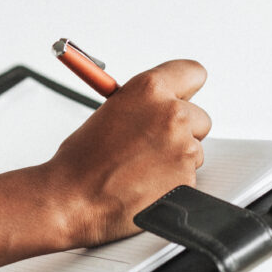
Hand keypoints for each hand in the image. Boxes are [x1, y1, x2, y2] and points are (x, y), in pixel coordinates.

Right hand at [0, 59, 210, 271]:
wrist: (71, 199)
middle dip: (182, 130)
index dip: (187, 90)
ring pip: (195, 150)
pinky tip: (146, 186)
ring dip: (176, 159)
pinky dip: (173, 184)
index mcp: (149, 89)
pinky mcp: (187, 179)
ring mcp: (182, 147)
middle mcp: (171, 113)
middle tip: (153, 145)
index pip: (192, 73)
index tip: (181, 98)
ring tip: (141, 170)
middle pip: (199, 117)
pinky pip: (189, 178)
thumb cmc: (80, 161)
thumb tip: (161, 107)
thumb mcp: (109, 112)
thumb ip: (143, 105)